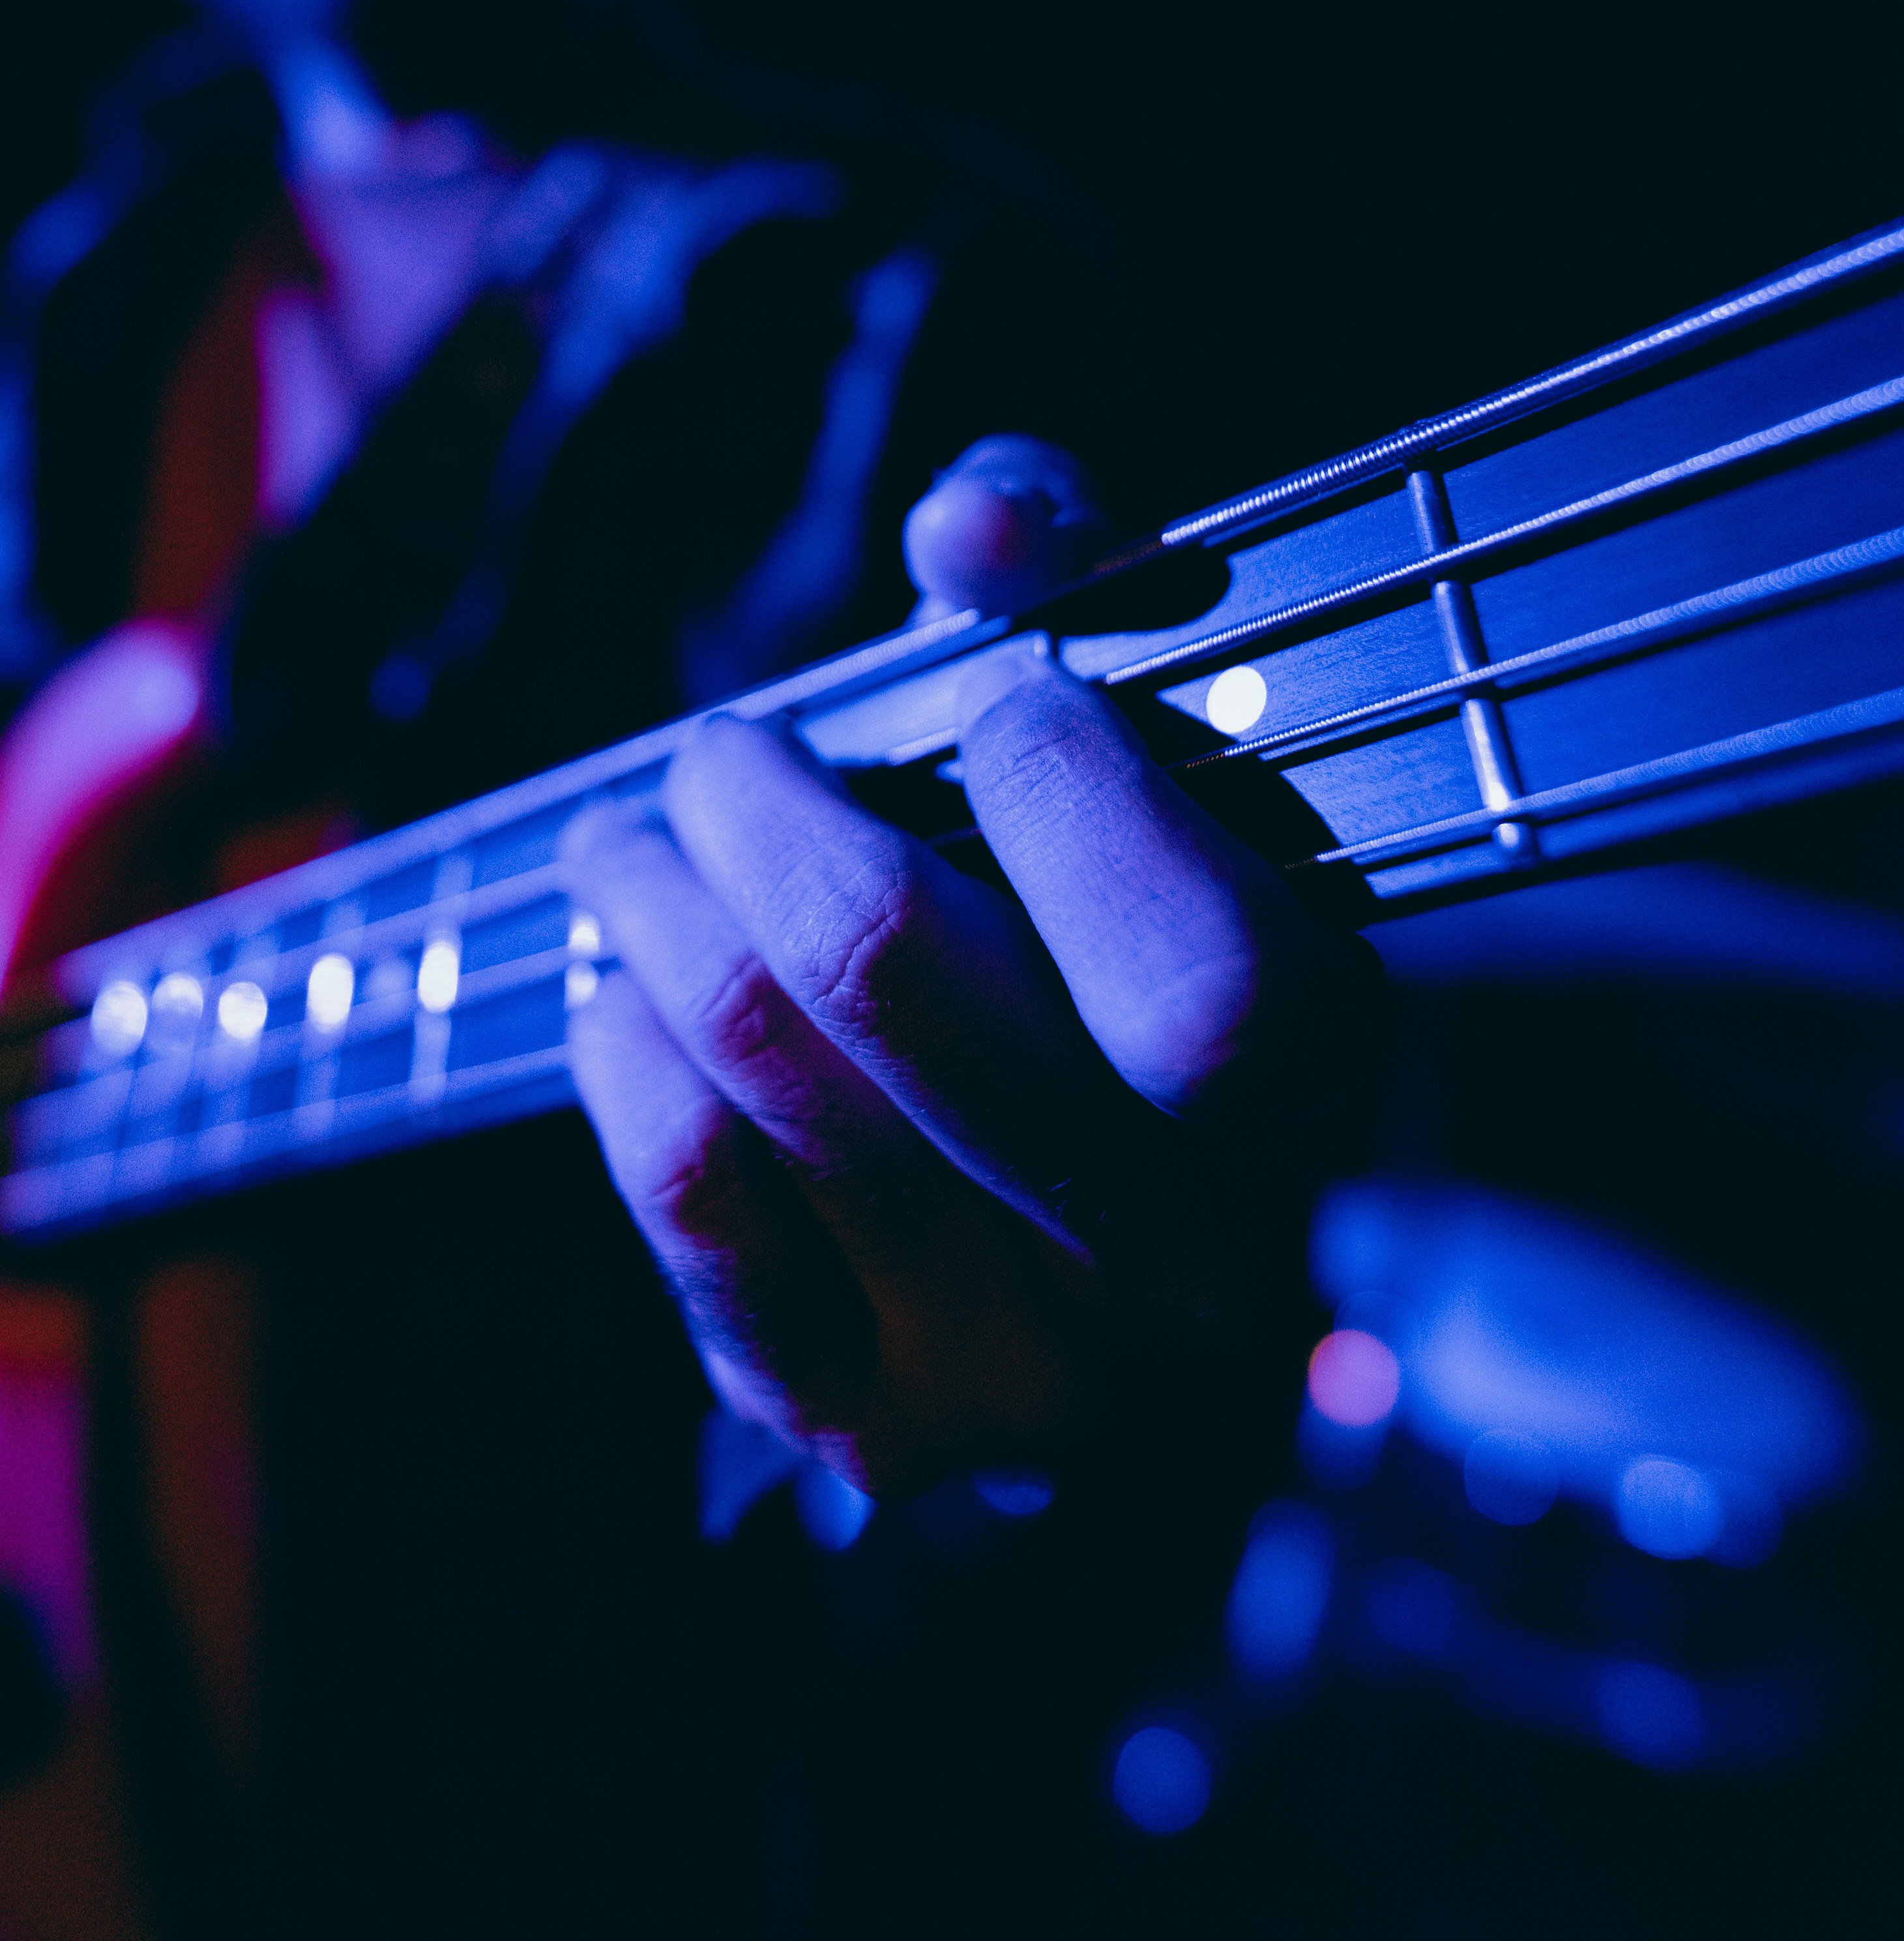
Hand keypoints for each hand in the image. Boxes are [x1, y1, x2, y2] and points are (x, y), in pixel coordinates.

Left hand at [562, 438, 1373, 1496]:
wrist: (1122, 1230)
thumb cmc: (1131, 915)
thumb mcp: (1164, 729)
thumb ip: (1088, 565)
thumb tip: (970, 521)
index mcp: (1315, 1105)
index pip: (1197, 980)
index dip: (1066, 793)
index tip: (1000, 711)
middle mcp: (1187, 1275)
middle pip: (889, 975)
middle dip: (761, 810)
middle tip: (717, 756)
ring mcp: (1024, 1371)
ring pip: (759, 1062)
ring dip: (654, 906)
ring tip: (627, 845)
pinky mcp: (870, 1419)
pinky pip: (692, 1198)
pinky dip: (627, 1063)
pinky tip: (624, 998)